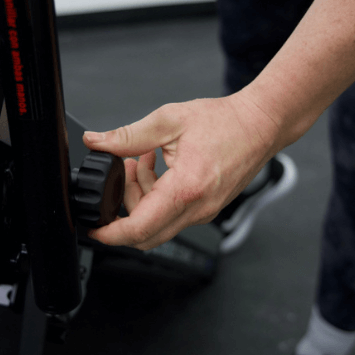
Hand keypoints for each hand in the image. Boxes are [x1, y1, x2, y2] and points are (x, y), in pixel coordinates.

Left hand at [82, 93, 282, 249]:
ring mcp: (204, 213)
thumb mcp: (169, 121)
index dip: (110, 234)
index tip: (93, 228)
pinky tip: (158, 168)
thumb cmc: (225, 121)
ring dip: (141, 199)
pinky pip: (173, 216)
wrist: (261, 124)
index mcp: (186, 189)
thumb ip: (128, 136)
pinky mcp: (207, 209)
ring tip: (141, 162)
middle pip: (145, 234)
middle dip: (124, 209)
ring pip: (158, 224)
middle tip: (123, 175)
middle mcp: (197, 209)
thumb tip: (96, 142)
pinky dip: (157, 198)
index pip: (139, 228)